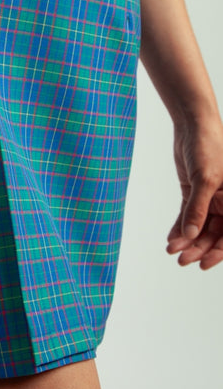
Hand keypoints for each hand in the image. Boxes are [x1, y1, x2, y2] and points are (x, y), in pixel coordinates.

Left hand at [167, 118, 222, 268]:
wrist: (194, 125)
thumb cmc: (209, 147)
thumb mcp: (205, 179)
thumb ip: (199, 208)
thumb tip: (192, 235)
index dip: (219, 251)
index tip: (203, 263)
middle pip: (215, 233)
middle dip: (199, 248)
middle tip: (181, 260)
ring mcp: (211, 197)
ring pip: (201, 226)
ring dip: (188, 239)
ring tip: (172, 250)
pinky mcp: (195, 191)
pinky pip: (189, 214)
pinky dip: (180, 227)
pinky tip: (171, 239)